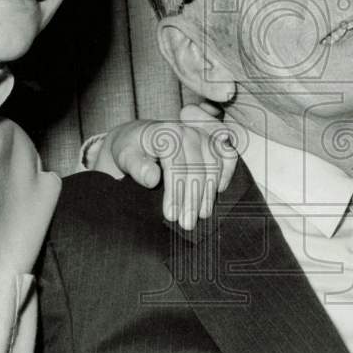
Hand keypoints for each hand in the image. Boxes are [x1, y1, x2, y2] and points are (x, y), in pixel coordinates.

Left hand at [95, 103, 237, 229]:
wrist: (140, 137)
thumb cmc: (131, 149)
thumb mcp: (124, 156)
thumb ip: (136, 166)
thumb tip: (152, 178)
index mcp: (165, 131)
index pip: (176, 164)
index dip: (175, 192)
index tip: (171, 215)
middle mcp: (187, 129)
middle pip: (197, 166)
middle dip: (193, 198)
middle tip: (187, 223)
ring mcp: (202, 134)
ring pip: (214, 163)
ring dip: (209, 192)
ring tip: (202, 215)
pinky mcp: (212, 141)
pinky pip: (227, 155)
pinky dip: (227, 172)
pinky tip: (219, 191)